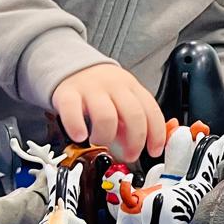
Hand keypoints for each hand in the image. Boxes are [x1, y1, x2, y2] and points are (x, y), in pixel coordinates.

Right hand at [50, 64, 166, 163]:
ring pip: (106, 116)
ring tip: (100, 142)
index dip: (156, 135)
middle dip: (135, 141)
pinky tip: (80, 136)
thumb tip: (156, 144)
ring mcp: (90, 89)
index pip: (151, 111)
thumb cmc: (102, 91)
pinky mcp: (67, 94)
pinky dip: (77, 127)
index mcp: (132, 88)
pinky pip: (72, 111)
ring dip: (106, 137)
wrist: (72, 68)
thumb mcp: (126, 101)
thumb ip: (140, 122)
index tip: (154, 151)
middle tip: (129, 155)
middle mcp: (114, 86)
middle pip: (133, 115)